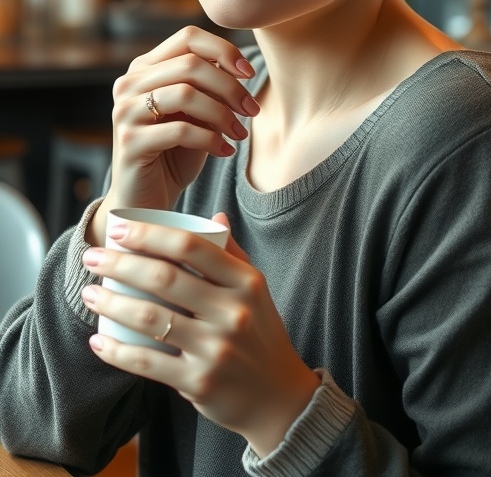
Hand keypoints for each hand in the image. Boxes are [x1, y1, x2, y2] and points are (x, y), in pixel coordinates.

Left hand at [81, 214, 319, 457]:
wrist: (278, 398)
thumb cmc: (259, 334)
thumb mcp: (256, 291)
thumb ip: (233, 254)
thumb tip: (215, 215)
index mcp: (245, 282)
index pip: (191, 247)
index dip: (150, 234)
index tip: (119, 229)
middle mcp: (233, 312)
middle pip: (164, 278)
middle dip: (119, 264)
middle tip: (91, 257)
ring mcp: (216, 349)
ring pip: (150, 318)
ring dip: (111, 303)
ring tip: (89, 294)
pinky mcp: (199, 382)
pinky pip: (148, 363)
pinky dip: (117, 352)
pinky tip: (98, 341)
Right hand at [87, 27, 258, 245]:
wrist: (147, 201)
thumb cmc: (175, 152)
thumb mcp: (196, 112)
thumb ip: (208, 85)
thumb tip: (238, 65)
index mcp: (144, 68)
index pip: (187, 37)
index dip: (223, 49)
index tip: (249, 73)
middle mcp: (128, 83)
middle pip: (190, 65)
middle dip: (230, 87)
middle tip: (252, 110)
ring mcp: (124, 111)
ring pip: (185, 94)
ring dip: (222, 113)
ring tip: (240, 133)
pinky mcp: (128, 141)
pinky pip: (180, 130)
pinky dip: (211, 139)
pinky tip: (225, 151)